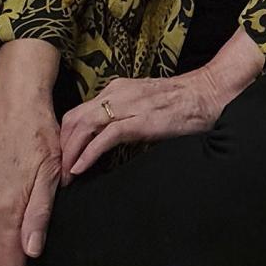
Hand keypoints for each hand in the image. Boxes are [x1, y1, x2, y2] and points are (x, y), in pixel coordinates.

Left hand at [59, 28, 262, 181]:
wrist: (209, 93)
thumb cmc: (182, 103)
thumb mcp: (144, 105)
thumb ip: (124, 116)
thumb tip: (104, 140)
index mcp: (116, 89)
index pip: (79, 113)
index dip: (65, 138)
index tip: (62, 159)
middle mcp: (116, 93)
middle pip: (74, 119)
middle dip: (61, 147)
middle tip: (57, 173)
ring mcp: (128, 105)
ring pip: (84, 126)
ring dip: (70, 153)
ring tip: (65, 176)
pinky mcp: (139, 120)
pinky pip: (105, 137)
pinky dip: (88, 154)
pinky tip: (81, 168)